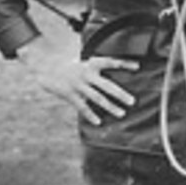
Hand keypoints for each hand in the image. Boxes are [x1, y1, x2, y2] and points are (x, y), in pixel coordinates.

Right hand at [16, 40, 138, 124]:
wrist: (47, 69)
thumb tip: (120, 77)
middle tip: (132, 101)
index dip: (124, 63)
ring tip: (122, 113)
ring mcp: (78, 85)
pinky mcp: (70, 95)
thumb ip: (100, 69)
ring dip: (110, 106)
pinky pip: (82, 107)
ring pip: (97, 98)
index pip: (111, 62)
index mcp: (92, 64)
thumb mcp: (86, 63)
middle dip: (120, 94)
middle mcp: (86, 74)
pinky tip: (98, 122)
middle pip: (107, 85)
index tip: (137, 66)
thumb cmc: (73, 68)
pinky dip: (90, 115)